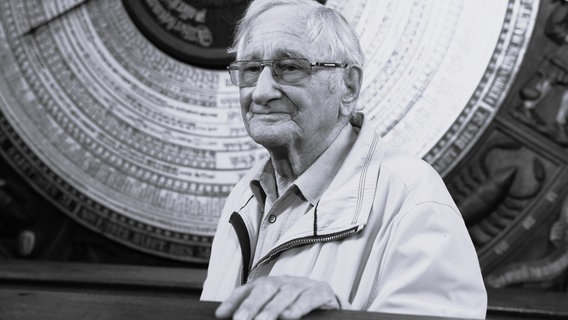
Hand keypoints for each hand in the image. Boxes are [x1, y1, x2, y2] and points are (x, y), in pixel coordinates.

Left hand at [215, 275, 339, 319]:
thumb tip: (228, 317)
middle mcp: (284, 282)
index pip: (247, 290)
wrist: (330, 303)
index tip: (221, 315)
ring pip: (285, 294)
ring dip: (272, 309)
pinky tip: (288, 316)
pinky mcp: (321, 293)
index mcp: (270, 285)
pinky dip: (298, 308)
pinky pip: (308, 299)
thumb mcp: (275, 308)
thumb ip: (257, 312)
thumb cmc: (297, 307)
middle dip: (251, 305)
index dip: (233, 300)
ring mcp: (303, 285)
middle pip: (265, 288)